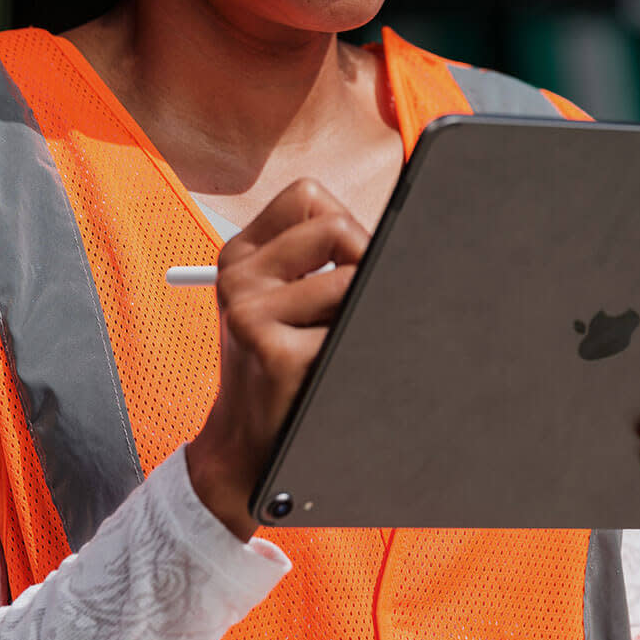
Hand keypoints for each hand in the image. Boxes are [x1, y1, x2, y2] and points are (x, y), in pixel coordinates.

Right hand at [183, 179, 368, 539]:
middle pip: (337, 227)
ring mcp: (250, 313)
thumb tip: (401, 230)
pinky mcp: (276, 353)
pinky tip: (329, 369)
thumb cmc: (286, 362)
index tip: (344, 262)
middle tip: (348, 309)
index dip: (343, 225)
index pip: (308, 196)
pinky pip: (353, 328)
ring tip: (334, 343)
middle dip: (363, 262)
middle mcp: (238, 277)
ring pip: (352, 278)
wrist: (253, 443)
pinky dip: (361, 347)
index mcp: (241, 255)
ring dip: (362, 312)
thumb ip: (325, 256)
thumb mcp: (288, 299)